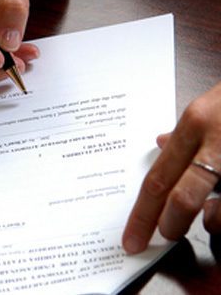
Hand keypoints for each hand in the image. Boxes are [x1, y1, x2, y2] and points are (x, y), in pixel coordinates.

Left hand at [123, 82, 220, 252]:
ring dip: (210, 221)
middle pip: (182, 198)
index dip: (142, 214)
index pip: (157, 178)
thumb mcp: (208, 106)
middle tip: (163, 235)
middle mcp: (215, 140)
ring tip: (207, 217)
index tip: (132, 237)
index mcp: (194, 124)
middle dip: (168, 225)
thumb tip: (161, 144)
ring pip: (219, 210)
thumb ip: (185, 132)